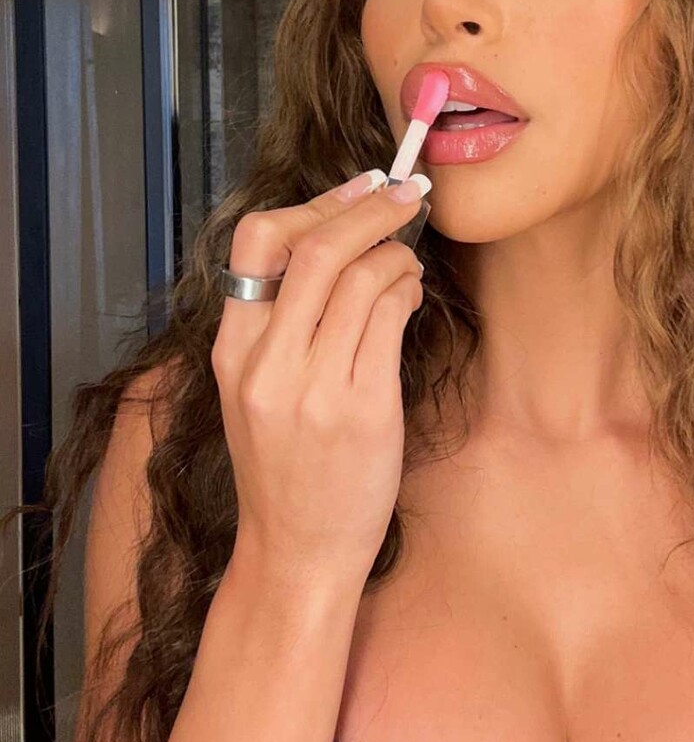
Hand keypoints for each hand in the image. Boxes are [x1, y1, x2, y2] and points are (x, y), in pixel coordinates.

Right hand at [211, 174, 427, 583]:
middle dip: (368, 208)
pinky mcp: (363, 410)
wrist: (297, 553)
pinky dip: (408, 290)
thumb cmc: (286, 469)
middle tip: (404, 195)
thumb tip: (336, 241)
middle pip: (314, 247)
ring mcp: (315, 388)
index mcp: (232, 352)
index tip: (356, 188)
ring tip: (409, 258)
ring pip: (360, 277)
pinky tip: (412, 295)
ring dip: (397, 252)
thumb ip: (280, 324)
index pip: (255, 242)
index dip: (313, 203)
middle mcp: (267, 365)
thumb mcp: (257, 391)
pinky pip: (390, 320)